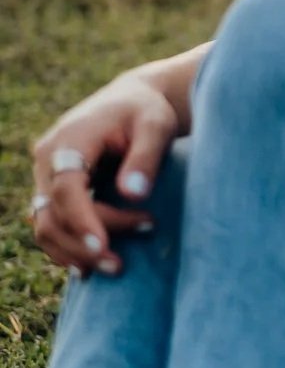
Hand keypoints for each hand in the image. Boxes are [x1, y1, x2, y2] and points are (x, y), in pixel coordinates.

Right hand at [31, 69, 179, 277]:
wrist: (131, 101)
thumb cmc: (146, 111)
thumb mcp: (156, 125)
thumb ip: (145, 157)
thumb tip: (133, 194)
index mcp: (71, 138)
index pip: (66, 187)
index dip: (81, 220)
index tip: (103, 246)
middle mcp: (48, 158)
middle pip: (53, 213)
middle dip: (84, 244)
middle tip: (121, 264)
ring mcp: (45, 175)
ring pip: (45, 225)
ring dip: (75, 252)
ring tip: (115, 266)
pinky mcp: (51, 189)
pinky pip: (50, 225)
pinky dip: (68, 247)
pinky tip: (93, 264)